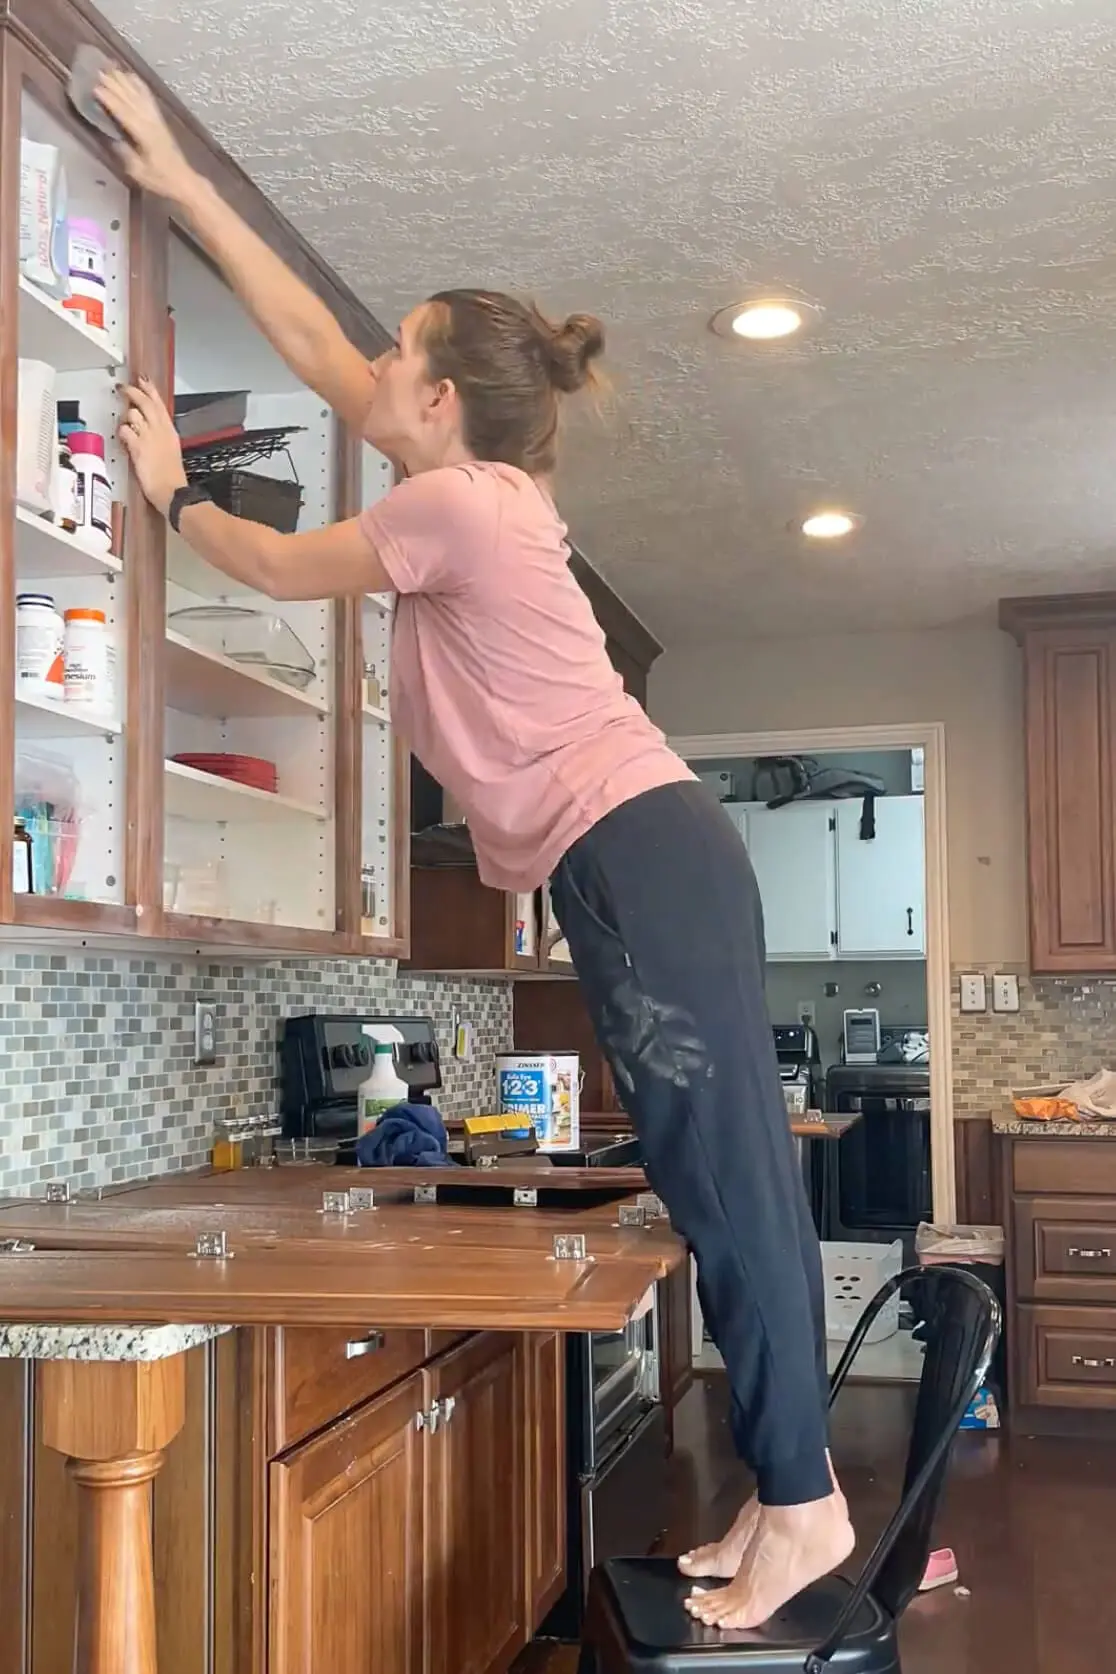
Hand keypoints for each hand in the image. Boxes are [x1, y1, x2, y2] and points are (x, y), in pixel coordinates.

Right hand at [95, 70, 195, 202]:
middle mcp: (151, 123)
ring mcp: (156, 119)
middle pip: (131, 99)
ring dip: (125, 81)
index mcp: (145, 135)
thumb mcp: (138, 172)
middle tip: (99, 71)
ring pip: (139, 95)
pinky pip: (149, 98)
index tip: (96, 88)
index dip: (110, 100)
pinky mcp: (160, 120)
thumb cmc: (160, 179)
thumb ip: (126, 154)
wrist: (182, 180)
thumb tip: (114, 138)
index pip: (124, 113)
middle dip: (115, 85)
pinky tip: (133, 77)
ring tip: (112, 68)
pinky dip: (140, 86)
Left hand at [119, 380, 187, 517]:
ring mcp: (148, 437)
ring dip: (126, 417)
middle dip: (133, 392)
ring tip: (126, 425)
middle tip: (123, 388)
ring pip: (133, 413)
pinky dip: (121, 432)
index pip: (159, 403)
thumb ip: (160, 436)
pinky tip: (122, 438)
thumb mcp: (170, 449)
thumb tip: (149, 430)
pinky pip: (125, 430)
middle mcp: (159, 430)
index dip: (149, 390)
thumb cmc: (172, 475)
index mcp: (169, 430)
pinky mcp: (138, 447)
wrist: (172, 491)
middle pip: (145, 402)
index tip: (142, 380)